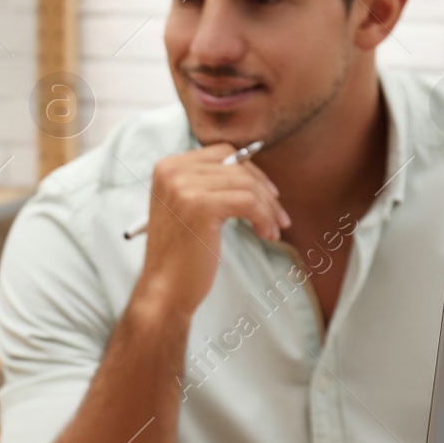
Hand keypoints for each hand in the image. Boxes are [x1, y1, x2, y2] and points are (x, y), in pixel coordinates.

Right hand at [137, 145, 290, 315]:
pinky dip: (265, 218)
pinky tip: (266, 234)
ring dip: (268, 208)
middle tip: (279, 216)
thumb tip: (252, 170)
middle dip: (264, 190)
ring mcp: (183, 187)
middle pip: (236, 166)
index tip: (268, 195)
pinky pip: (249, 202)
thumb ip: (208, 183)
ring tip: (272, 229)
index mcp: (167, 167)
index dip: (250, 172)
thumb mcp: (187, 207)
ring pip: (246, 184)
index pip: (222, 153)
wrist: (165, 289)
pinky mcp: (200, 206)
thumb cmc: (181, 254)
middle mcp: (172, 171)